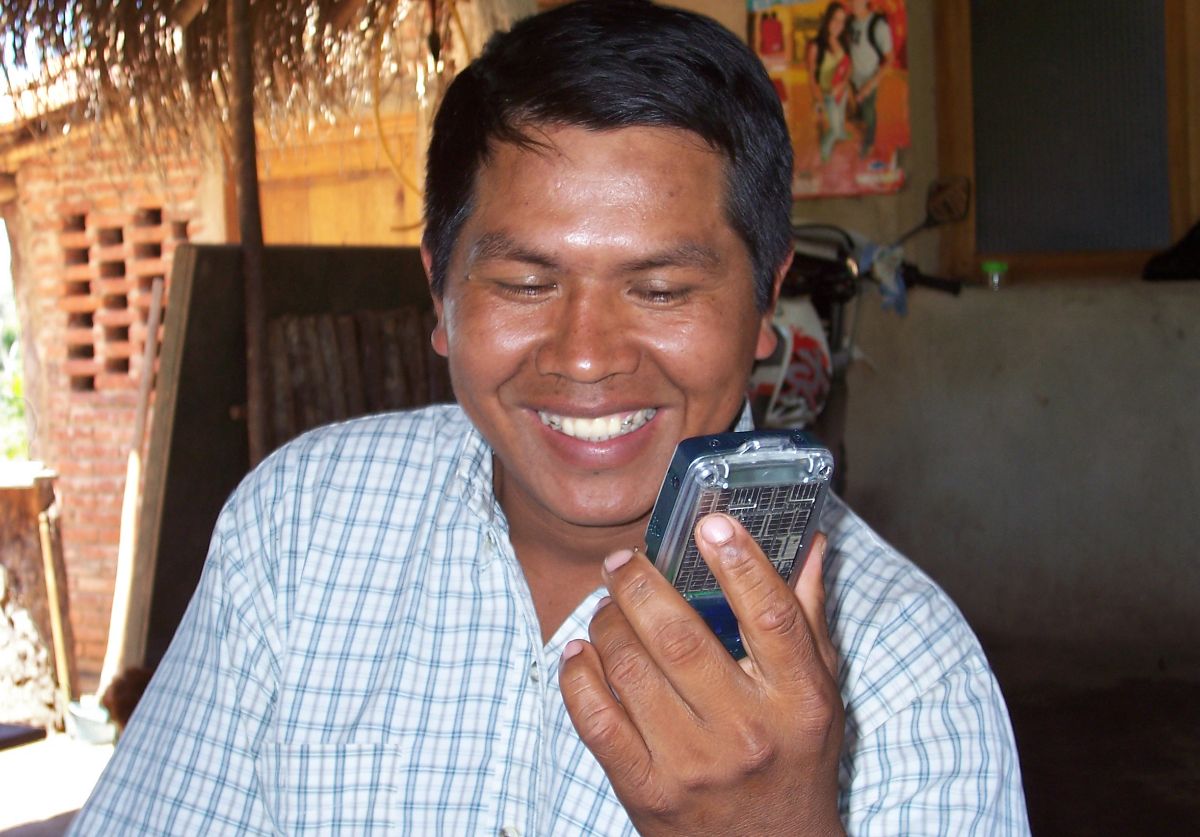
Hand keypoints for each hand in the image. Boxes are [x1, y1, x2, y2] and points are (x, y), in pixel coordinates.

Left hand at [559, 516, 843, 835]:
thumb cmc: (795, 762)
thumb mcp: (818, 693)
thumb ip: (806, 616)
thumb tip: (810, 542)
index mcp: (798, 700)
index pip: (770, 616)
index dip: (739, 561)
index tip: (711, 523)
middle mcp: (746, 732)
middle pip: (679, 635)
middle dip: (640, 583)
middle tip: (624, 560)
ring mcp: (692, 765)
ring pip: (630, 668)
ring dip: (606, 622)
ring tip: (607, 606)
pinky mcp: (646, 791)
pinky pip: (595, 718)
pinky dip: (578, 675)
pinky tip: (580, 653)